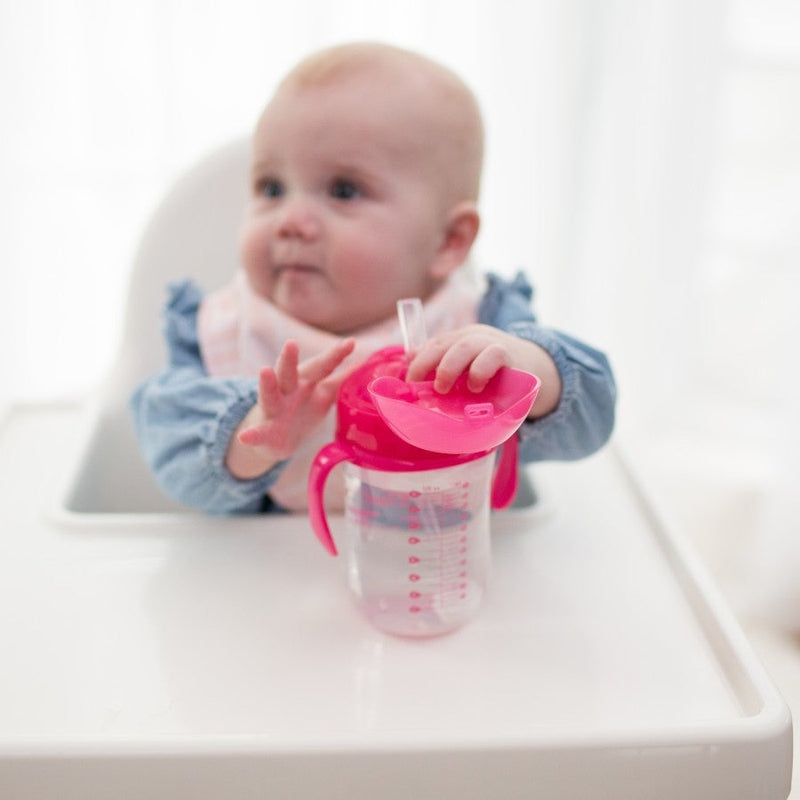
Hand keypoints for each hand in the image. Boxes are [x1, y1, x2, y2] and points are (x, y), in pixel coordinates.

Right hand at [226, 337, 354, 478]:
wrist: (276, 438)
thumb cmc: (302, 408)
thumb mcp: (323, 393)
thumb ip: (342, 379)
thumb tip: (366, 363)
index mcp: (305, 381)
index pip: (321, 366)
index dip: (335, 355)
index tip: (351, 343)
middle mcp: (288, 390)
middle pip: (289, 372)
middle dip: (290, 358)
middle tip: (291, 343)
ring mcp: (274, 409)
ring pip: (269, 395)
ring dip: (267, 384)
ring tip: (264, 371)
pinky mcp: (264, 431)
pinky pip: (257, 433)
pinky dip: (250, 435)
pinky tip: (245, 437)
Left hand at [405, 324, 560, 416]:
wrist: (541, 368)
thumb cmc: (499, 375)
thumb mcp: (471, 372)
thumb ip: (447, 370)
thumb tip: (413, 365)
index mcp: (462, 339)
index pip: (434, 344)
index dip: (418, 362)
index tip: (408, 382)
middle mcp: (475, 337)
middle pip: (443, 343)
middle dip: (425, 364)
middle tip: (418, 386)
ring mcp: (492, 343)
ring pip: (464, 346)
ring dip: (448, 367)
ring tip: (441, 389)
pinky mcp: (510, 355)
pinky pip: (492, 356)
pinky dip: (479, 371)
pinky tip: (474, 386)